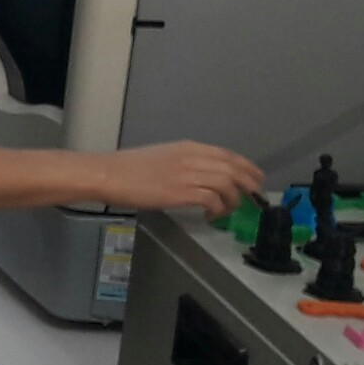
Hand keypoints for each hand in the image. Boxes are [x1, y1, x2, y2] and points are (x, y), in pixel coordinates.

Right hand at [92, 141, 264, 219]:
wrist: (107, 174)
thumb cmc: (127, 168)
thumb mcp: (161, 157)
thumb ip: (183, 163)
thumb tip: (197, 177)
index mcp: (188, 147)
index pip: (228, 155)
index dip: (246, 167)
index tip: (255, 178)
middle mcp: (193, 158)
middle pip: (233, 169)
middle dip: (249, 184)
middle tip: (254, 197)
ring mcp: (188, 175)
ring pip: (227, 185)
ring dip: (233, 200)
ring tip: (227, 211)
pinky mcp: (181, 193)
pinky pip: (213, 200)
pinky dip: (218, 210)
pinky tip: (211, 217)